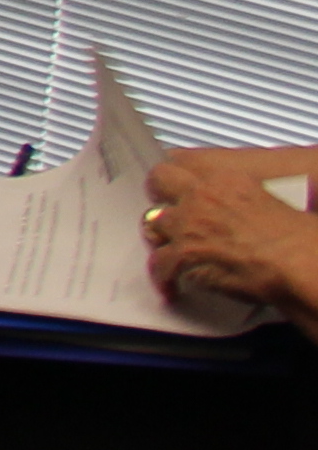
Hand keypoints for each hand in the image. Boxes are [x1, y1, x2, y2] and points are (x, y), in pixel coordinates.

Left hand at [146, 151, 317, 322]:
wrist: (297, 262)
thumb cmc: (297, 238)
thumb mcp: (270, 200)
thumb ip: (242, 197)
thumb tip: (236, 211)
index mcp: (225, 179)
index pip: (183, 163)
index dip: (178, 177)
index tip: (178, 186)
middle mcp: (201, 195)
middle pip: (158, 181)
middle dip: (159, 196)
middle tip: (166, 211)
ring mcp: (188, 223)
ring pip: (152, 223)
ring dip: (161, 236)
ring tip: (169, 250)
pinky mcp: (184, 254)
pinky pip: (158, 264)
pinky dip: (163, 277)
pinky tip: (171, 287)